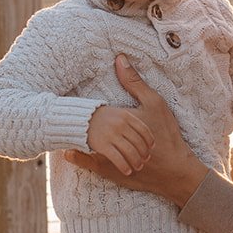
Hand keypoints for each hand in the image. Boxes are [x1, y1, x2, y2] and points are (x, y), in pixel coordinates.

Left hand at [65, 55, 208, 205]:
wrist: (175, 169)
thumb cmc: (166, 134)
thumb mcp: (154, 104)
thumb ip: (136, 83)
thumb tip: (119, 59)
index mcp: (121, 123)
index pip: (98, 112)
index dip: (80, 106)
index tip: (66, 98)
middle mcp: (112, 141)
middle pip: (88, 130)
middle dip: (73, 122)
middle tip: (57, 112)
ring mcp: (111, 158)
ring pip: (86, 149)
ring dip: (74, 141)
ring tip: (59, 132)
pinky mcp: (114, 173)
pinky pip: (91, 166)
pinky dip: (79, 160)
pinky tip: (68, 154)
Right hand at [86, 105, 153, 176]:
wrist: (80, 119)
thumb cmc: (103, 118)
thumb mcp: (118, 113)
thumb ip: (131, 122)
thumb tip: (146, 136)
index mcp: (126, 116)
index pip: (144, 130)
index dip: (149, 141)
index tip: (151, 148)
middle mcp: (120, 125)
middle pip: (138, 142)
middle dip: (144, 153)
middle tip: (145, 160)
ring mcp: (112, 135)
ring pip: (130, 151)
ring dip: (136, 161)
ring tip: (138, 167)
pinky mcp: (103, 145)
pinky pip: (118, 158)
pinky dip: (124, 166)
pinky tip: (127, 171)